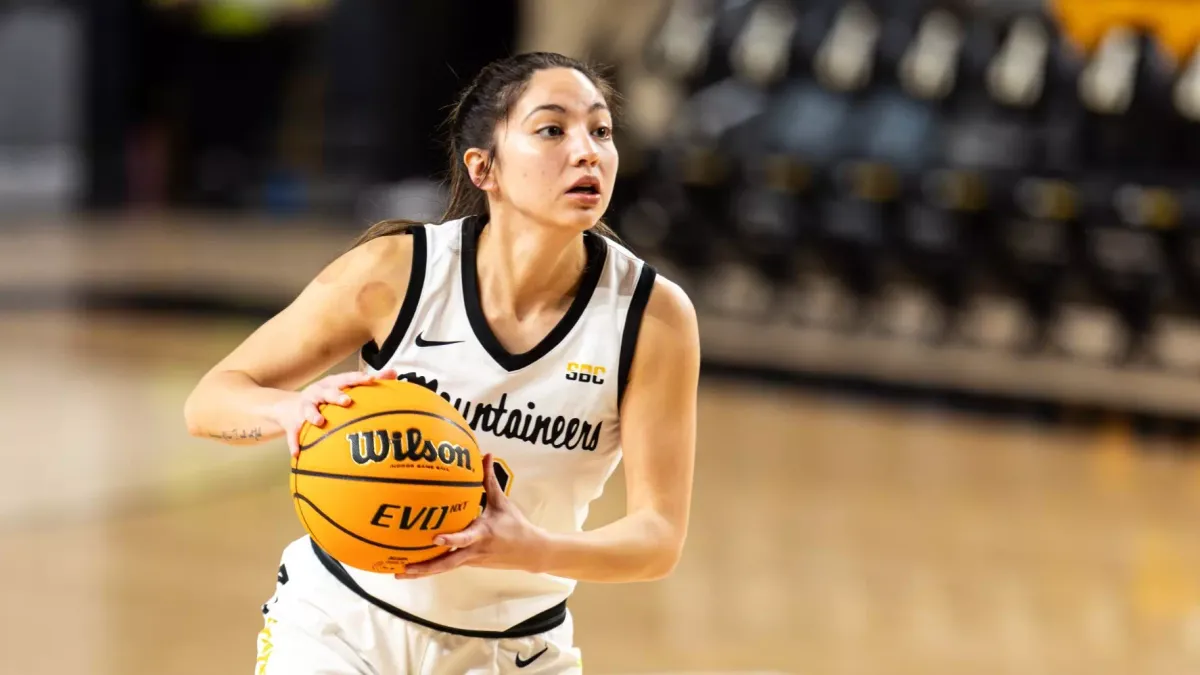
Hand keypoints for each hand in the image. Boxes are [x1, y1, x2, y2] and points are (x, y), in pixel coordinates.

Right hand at [272, 368, 396, 457]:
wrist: (290, 407)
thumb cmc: (327, 398)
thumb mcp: (344, 387)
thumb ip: (368, 382)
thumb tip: (394, 372)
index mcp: (333, 384)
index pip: (347, 379)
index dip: (358, 378)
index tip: (371, 379)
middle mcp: (318, 393)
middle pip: (328, 392)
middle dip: (336, 396)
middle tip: (347, 401)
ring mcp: (305, 407)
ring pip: (308, 410)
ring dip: (313, 415)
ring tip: (320, 421)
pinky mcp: (293, 423)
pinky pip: (293, 434)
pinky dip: (294, 443)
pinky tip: (297, 453)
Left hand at [396, 454, 544, 577]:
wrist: (530, 552)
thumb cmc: (515, 525)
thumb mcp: (502, 502)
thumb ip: (489, 480)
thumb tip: (485, 455)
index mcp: (482, 534)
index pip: (465, 538)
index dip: (451, 540)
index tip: (435, 539)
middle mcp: (473, 550)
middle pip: (446, 563)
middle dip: (424, 568)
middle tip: (402, 568)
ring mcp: (470, 560)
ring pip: (444, 568)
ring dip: (423, 571)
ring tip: (399, 572)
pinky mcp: (469, 563)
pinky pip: (447, 566)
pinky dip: (431, 567)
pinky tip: (413, 566)